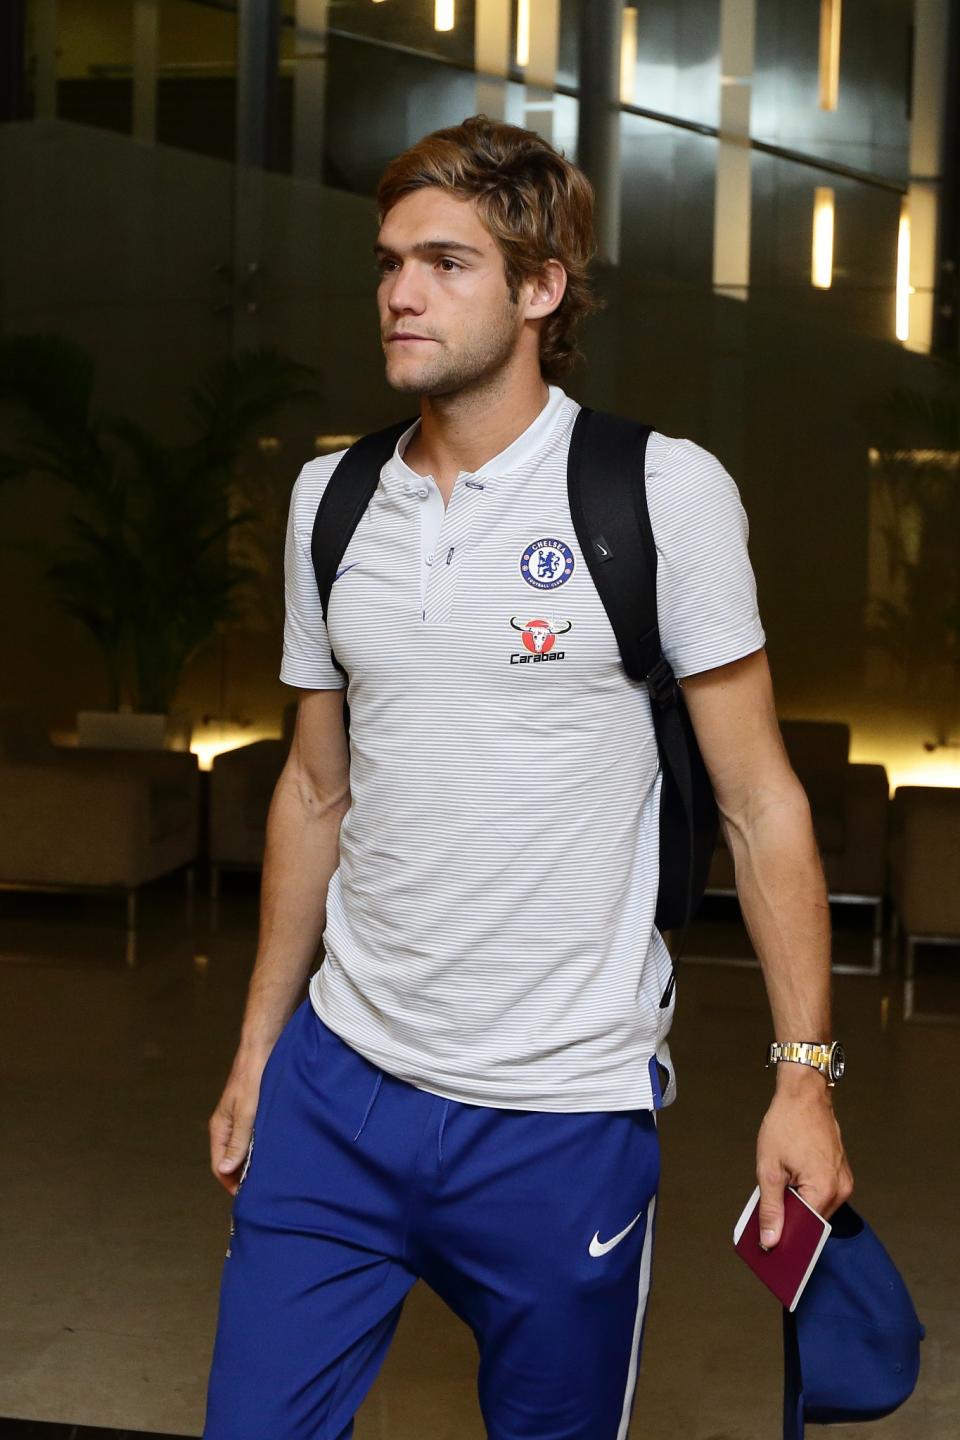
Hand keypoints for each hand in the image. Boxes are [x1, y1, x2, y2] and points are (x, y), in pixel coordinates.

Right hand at [208, 1046, 270, 1195]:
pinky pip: (253, 1136)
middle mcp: (227, 1126)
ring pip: (243, 1148)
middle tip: (263, 1189)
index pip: (220, 1166)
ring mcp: (239, 1119)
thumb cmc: (253, 1078)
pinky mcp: (252, 1112)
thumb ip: (238, 1142)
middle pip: (231, 1159)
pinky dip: (261, 1146)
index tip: (249, 1197)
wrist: (262, 1048)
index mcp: (220, 1128)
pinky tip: (275, 1150)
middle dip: (243, 1175)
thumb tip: (225, 1170)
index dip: (232, 1183)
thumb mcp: (247, 1113)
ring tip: (271, 1174)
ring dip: (254, 1161)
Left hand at [755, 1071, 853, 1247]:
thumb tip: (771, 1240)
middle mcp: (840, 1190)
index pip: (807, 1231)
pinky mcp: (840, 1174)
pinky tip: (787, 1191)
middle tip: (766, 1228)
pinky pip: (822, 1195)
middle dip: (791, 1225)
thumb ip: (771, 1208)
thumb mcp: (769, 1169)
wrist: (804, 1094)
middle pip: (814, 1222)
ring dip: (798, 1210)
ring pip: (818, 1209)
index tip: (770, 1250)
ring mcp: (843, 1181)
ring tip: (775, 1205)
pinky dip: (806, 1197)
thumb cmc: (786, 1125)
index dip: (788, 1240)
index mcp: (824, 1190)